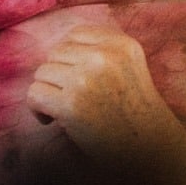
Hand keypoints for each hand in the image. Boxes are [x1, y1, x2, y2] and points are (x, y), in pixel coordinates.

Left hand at [26, 26, 185, 161]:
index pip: (76, 33)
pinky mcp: (71, 104)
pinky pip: (35, 94)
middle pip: (56, 53)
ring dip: (47, 92)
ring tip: (63, 111)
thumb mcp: (129, 67)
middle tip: (69, 98)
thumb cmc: (136, 114)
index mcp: (122, 44)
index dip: (69, 57)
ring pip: (42, 73)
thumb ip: (101, 50)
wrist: (150, 151)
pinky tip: (52, 121)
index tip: (75, 77)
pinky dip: (37, 110)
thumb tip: (55, 51)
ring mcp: (87, 78)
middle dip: (57, 76)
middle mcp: (105, 56)